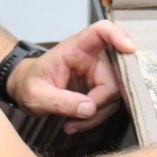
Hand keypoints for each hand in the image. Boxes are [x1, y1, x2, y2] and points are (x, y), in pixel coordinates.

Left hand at [7, 21, 135, 133]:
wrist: (26, 92)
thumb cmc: (29, 84)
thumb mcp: (36, 95)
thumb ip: (60, 101)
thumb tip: (89, 109)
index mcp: (77, 47)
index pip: (101, 31)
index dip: (118, 35)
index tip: (129, 48)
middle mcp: (93, 58)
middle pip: (115, 74)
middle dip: (100, 101)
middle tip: (77, 117)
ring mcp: (99, 74)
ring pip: (114, 95)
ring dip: (94, 115)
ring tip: (70, 124)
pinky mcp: (100, 90)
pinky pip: (107, 106)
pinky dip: (92, 119)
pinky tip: (73, 124)